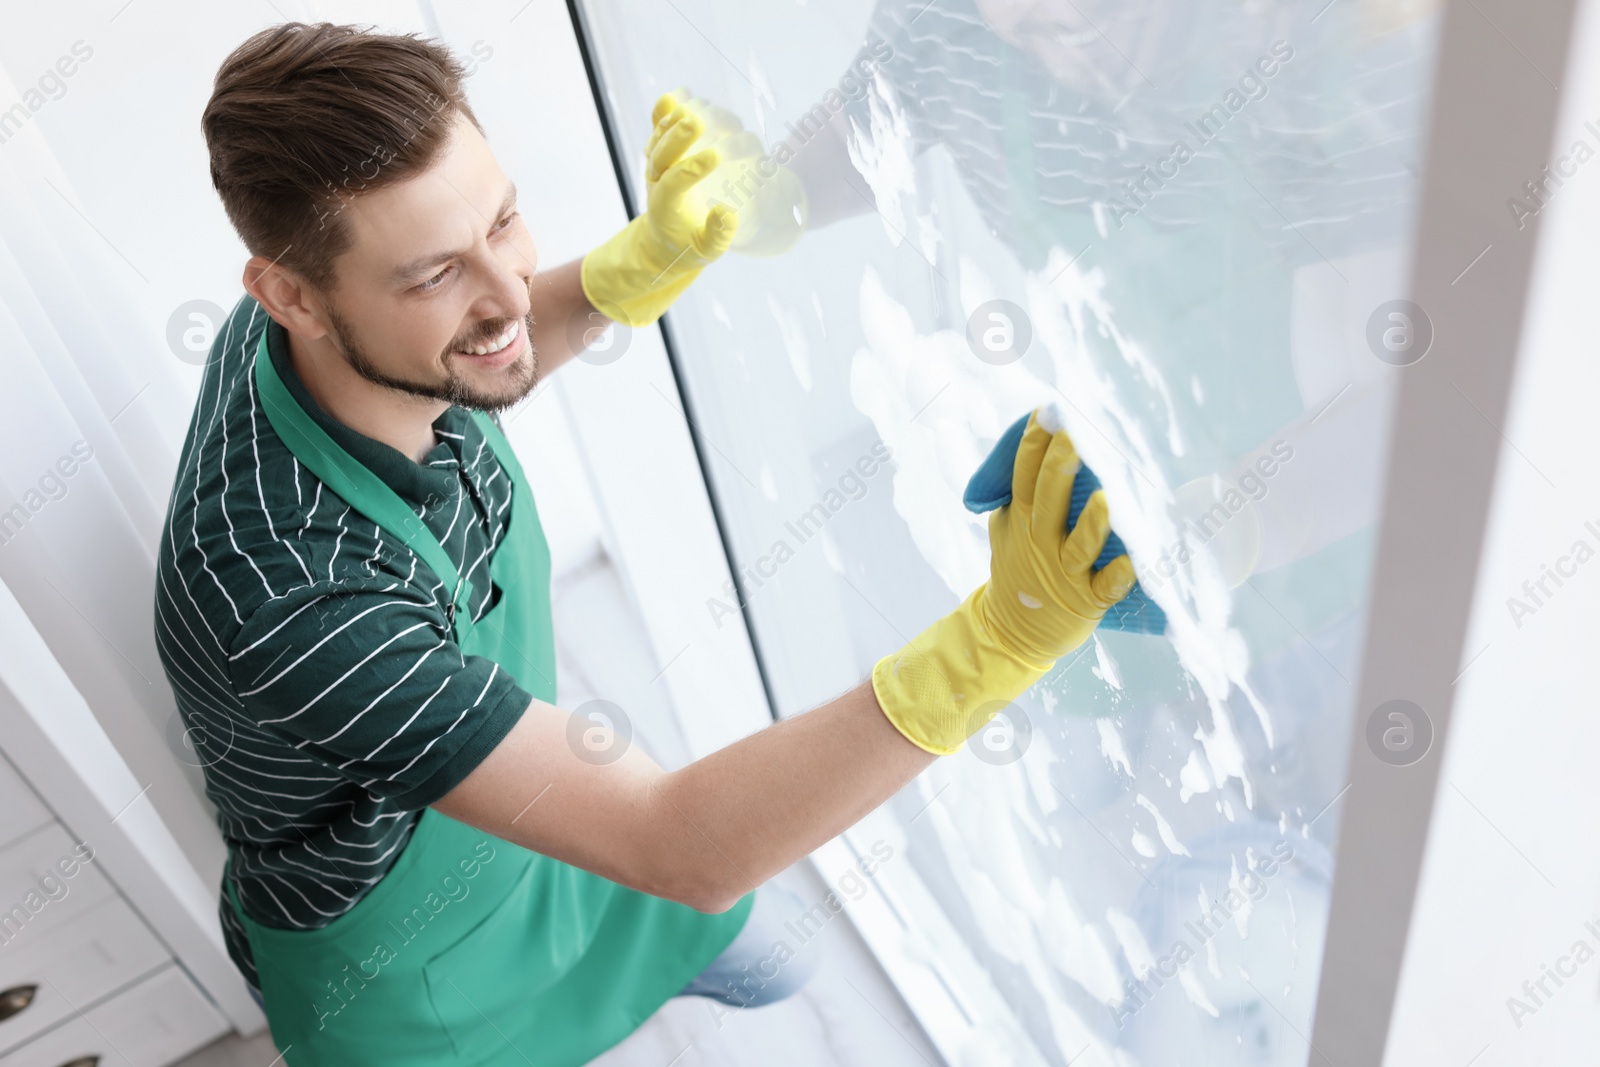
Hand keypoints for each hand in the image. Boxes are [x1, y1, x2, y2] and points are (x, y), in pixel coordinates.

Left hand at [580, 93, 738, 326]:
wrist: (662, 239)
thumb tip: (727, 211)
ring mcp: (657, 162)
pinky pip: (657, 125)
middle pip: (662, 153)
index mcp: (666, 206)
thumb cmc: (689, 245)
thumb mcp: (707, 251)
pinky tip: (679, 94)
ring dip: (677, 120)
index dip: (694, 167)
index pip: (675, 182)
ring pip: (661, 136)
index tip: (718, 156)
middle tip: (697, 122)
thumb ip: (718, 235)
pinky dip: (665, 109)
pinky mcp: (660, 150)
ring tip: (697, 110)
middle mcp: (657, 180)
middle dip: (679, 136)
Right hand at [872, 407, 1134, 754]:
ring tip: (1108, 498)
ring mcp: (1063, 574)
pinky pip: (1106, 587)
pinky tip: (1133, 561)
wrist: (1012, 632)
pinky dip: (1119, 575)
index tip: (1046, 413)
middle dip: (1060, 468)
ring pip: (1079, 545)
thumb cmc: (1017, 570)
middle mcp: (1039, 544)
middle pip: (1048, 502)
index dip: (1033, 445)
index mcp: (1020, 521)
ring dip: (1093, 523)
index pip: (1023, 476)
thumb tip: (1036, 448)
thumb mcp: (1005, 529)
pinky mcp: (1086, 601)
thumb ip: (1015, 495)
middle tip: (1074, 436)